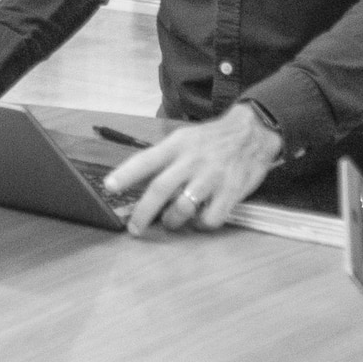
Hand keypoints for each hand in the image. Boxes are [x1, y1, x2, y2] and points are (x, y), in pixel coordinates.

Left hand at [102, 101, 285, 230]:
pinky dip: (202, 225)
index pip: (146, 159)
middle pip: (160, 189)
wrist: (252, 132)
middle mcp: (192, 160)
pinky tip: (200, 220)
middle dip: (143, 213)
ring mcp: (212, 176)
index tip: (110, 187)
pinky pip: (211, 218)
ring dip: (173, 221)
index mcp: (177, 145)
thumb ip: (163, 159)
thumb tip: (135, 183)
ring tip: (171, 222)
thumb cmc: (212, 140)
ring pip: (183, 207)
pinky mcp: (231, 191)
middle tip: (135, 228)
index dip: (126, 174)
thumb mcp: (185, 139)